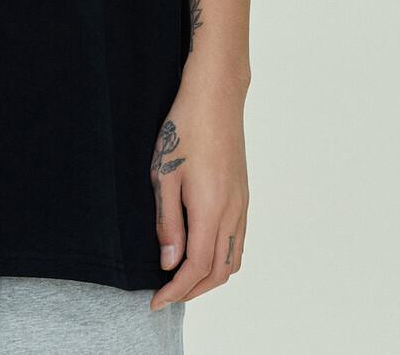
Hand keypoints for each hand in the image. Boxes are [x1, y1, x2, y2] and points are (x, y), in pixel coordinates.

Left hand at [148, 68, 248, 309]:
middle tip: (166, 295)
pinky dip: (222, 259)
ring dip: (210, 278)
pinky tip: (203, 252)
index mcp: (210, 211)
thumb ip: (167, 222)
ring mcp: (242, 205)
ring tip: (182, 279)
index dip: (176, 290)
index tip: (156, 301)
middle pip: (219, 272)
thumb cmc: (184, 129)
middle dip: (192, 291)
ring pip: (233, 260)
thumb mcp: (164, 175)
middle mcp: (232, 213)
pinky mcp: (243, 195)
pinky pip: (238, 241)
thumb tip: (170, 263)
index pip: (196, 268)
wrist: (215, 98)